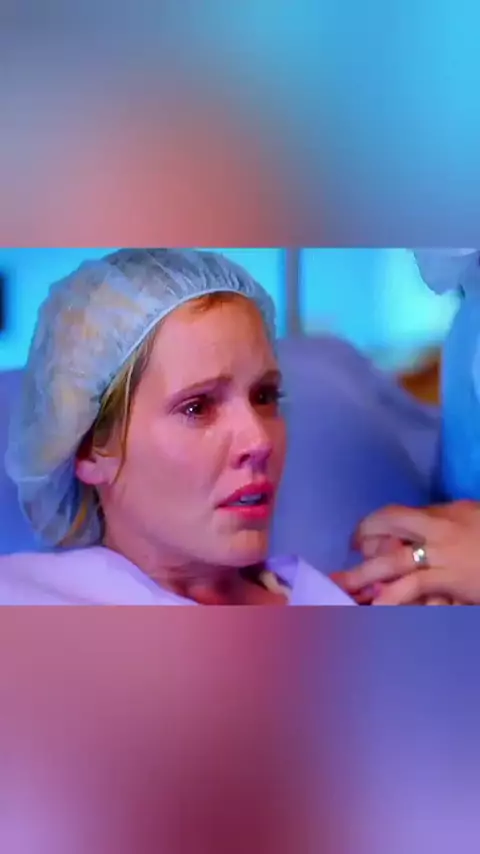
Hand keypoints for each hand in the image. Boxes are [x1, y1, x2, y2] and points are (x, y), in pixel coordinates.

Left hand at [331, 501, 479, 604]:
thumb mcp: (468, 514)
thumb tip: (412, 526)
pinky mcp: (451, 582)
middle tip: (338, 579)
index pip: (392, 516)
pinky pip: (417, 589)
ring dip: (368, 583)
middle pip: (388, 543)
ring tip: (347, 598)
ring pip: (396, 568)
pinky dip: (396, 600)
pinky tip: (380, 610)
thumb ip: (440, 518)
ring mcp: (443, 560)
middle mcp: (435, 535)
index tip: (357, 541)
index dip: (369, 527)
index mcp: (438, 517)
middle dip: (360, 562)